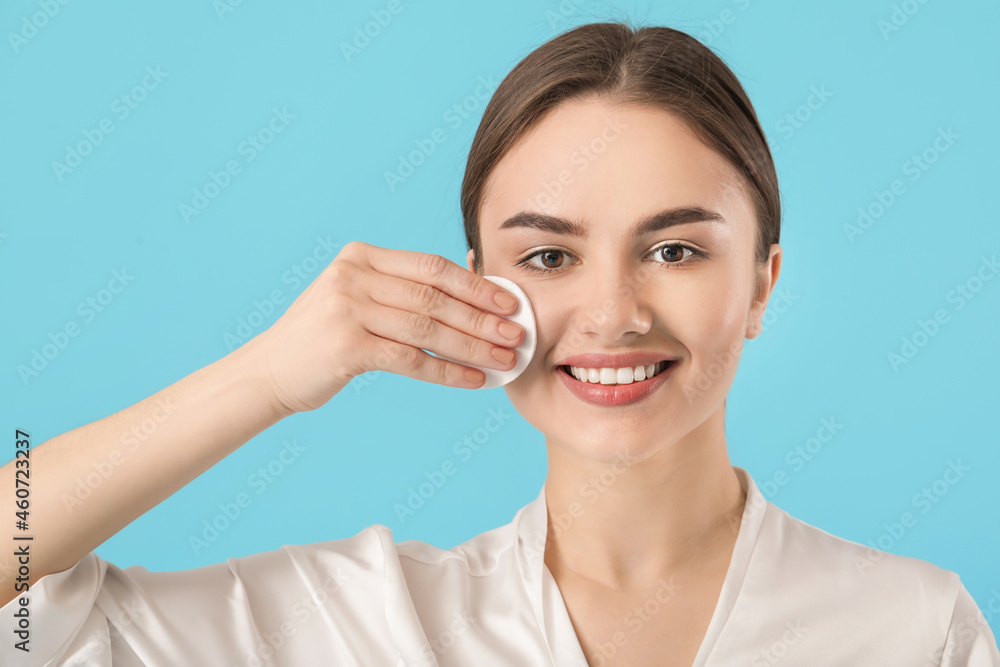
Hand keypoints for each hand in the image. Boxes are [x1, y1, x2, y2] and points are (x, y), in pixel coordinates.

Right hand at [240, 241, 525, 413]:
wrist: (269, 371)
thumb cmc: (324, 338)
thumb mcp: (357, 298)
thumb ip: (402, 293)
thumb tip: (474, 304)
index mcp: (361, 256)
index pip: (432, 266)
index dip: (476, 284)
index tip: (510, 301)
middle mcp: (353, 275)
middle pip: (435, 297)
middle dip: (483, 317)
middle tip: (517, 334)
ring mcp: (346, 309)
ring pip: (428, 328)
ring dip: (473, 345)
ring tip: (505, 358)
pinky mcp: (345, 346)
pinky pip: (411, 360)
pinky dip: (448, 371)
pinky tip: (475, 379)